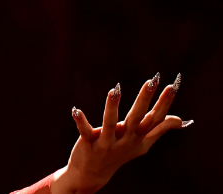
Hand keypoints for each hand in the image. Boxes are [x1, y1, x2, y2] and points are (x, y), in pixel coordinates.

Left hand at [54, 73, 191, 193]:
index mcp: (138, 138)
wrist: (93, 174)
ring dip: (112, 107)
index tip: (172, 86)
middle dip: (144, 100)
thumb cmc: (120, 153)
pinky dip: (80, 121)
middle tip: (151, 81)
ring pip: (110, 123)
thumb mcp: (142, 143)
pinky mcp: (89, 144)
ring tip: (114, 90)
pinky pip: (85, 132)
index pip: (154, 119)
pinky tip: (75, 110)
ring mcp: (107, 143)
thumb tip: (180, 120)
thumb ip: (159, 130)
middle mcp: (125, 140)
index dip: (164, 103)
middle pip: (136, 119)